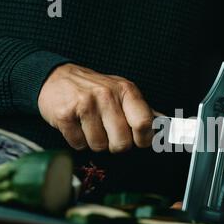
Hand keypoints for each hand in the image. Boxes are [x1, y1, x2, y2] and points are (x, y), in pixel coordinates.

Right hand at [38, 63, 153, 152]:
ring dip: (95, 142)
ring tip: (90, 126)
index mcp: (126, 91)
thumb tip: (166, 127)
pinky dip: (78, 141)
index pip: (144, 123)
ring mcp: (85, 104)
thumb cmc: (95, 89)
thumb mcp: (122, 92)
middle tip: (109, 134)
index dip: (143, 139)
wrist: (56, 77)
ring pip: (99, 146)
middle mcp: (107, 95)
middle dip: (116, 145)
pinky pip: (78, 144)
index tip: (139, 141)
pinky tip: (77, 126)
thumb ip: (143, 110)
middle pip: (122, 143)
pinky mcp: (64, 114)